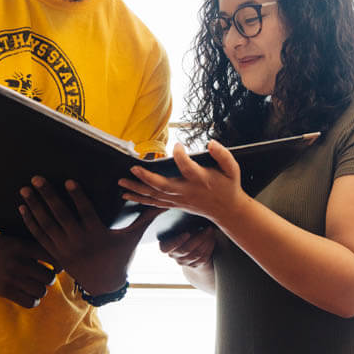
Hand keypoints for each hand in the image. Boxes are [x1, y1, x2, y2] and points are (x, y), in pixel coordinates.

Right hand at [0, 230, 60, 308]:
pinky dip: (34, 300)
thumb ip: (34, 248)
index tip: (58, 267)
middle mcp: (19, 262)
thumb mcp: (16, 240)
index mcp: (24, 246)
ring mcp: (11, 277)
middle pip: (49, 277)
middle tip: (45, 277)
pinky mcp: (4, 290)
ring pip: (41, 290)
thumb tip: (57, 258)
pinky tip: (30, 295)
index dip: (59, 264)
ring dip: (41, 290)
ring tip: (37, 286)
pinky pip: (29, 302)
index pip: (52, 257)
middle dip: (49, 278)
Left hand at [19, 177, 162, 294]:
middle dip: (48, 196)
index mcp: (96, 235)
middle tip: (37, 179)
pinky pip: (40, 237)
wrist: (104, 284)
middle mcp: (78, 241)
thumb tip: (162, 203)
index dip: (77, 196)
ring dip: (34, 206)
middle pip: (60, 216)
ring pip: (46, 225)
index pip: (85, 212)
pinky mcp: (55, 254)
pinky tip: (23, 208)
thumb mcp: (132, 238)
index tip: (69, 181)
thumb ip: (144, 218)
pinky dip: (30, 223)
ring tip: (24, 190)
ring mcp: (64, 248)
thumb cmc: (119, 256)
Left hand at [119, 140, 246, 225]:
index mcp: (201, 180)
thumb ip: (223, 155)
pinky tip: (126, 196)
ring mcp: (179, 200)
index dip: (181, 156)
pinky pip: (153, 203)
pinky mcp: (174, 204)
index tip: (177, 145)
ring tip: (121, 182)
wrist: (228, 210)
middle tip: (133, 168)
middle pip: (164, 186)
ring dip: (137, 190)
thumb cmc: (228, 185)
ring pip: (154, 196)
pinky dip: (139, 199)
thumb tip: (211, 143)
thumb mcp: (232, 169)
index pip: (188, 168)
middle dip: (147, 178)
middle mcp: (187, 191)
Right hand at [159, 225, 217, 267]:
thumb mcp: (179, 226)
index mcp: (165, 245)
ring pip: (196, 254)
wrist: (190, 244)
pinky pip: (203, 258)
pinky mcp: (194, 265)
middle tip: (208, 228)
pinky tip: (212, 239)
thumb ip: (181, 223)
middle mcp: (173, 255)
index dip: (177, 241)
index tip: (187, 233)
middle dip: (199, 238)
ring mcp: (184, 262)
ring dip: (206, 242)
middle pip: (186, 249)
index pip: (166, 248)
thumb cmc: (182, 229)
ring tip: (211, 232)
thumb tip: (191, 215)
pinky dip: (209, 248)